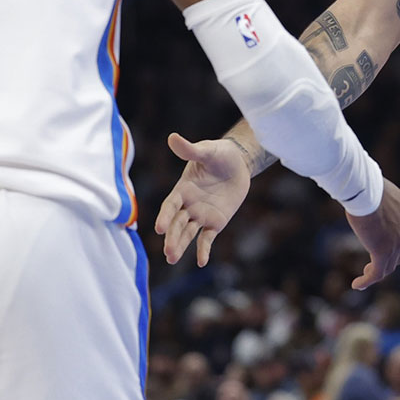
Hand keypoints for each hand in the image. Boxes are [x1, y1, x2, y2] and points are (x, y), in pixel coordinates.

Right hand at [155, 133, 251, 266]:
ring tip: (172, 259)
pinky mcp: (216, 222)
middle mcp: (188, 204)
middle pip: (177, 223)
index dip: (165, 216)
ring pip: (188, 233)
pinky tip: (201, 261)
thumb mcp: (206, 151)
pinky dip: (203, 250)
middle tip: (168, 252)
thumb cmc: (219, 154)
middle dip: (172, 237)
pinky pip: (207, 238)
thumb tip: (172, 137)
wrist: (238, 163)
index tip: (160, 228)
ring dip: (180, 245)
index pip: (170, 205)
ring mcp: (201, 215)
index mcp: (183, 189)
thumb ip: (190, 150)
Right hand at [345, 178, 399, 290]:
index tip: (392, 247)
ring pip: (389, 265)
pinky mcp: (383, 252)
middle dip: (390, 259)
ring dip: (378, 271)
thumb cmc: (367, 184)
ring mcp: (397, 243)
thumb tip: (368, 195)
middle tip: (375, 261)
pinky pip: (377, 273)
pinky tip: (357, 284)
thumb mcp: (380, 190)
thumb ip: (381, 200)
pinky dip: (367, 280)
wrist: (365, 190)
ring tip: (366, 274)